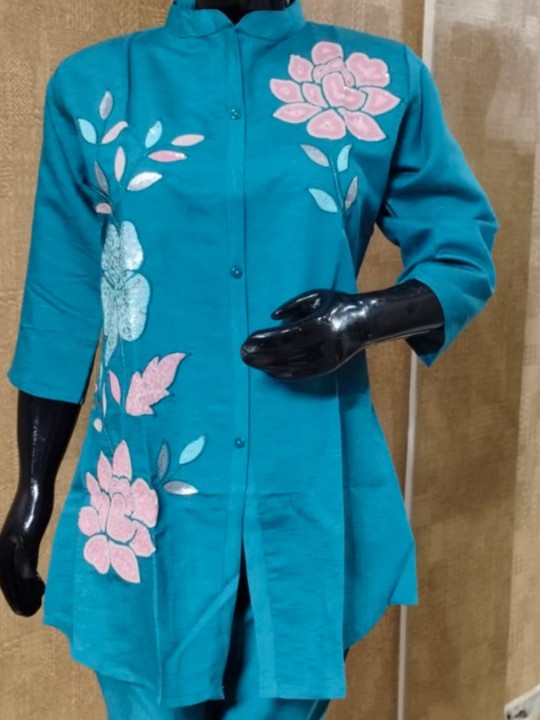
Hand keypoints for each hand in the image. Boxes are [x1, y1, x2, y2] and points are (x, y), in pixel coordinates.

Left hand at [0, 506, 44, 616]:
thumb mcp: (27, 535)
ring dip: (24, 593)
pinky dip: (28, 572)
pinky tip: (36, 582)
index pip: (5, 580)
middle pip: (7, 581)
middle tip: (30, 612)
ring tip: (36, 605)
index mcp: (3, 548)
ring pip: (14, 574)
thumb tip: (29, 574)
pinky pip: (25, 558)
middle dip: (17, 600)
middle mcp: (4, 547)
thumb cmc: (33, 509)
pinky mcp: (25, 534)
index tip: (27, 607)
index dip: (14, 597)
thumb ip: (26, 553)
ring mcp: (14, 541)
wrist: (34, 488)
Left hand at [240, 289, 362, 379]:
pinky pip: (303, 374)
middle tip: (243, 354)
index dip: (265, 339)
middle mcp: (321, 343)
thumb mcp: (315, 296)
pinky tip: (269, 372)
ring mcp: (325, 358)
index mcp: (318, 323)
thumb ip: (292, 305)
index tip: (249, 339)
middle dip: (262, 354)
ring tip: (251, 362)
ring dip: (269, 365)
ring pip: (292, 366)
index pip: (285, 335)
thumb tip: (272, 317)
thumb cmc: (336, 305)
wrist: (365, 321)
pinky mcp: (328, 367)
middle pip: (285, 353)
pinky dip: (284, 374)